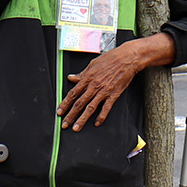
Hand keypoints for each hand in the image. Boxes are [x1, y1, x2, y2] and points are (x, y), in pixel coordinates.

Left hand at [57, 35, 174, 129]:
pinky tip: (96, 123)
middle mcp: (94, 86)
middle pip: (79, 103)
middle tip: (64, 124)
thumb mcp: (92, 64)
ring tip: (76, 127)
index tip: (60, 111)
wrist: (127, 58)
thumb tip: (72, 78)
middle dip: (70, 115)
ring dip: (82, 119)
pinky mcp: (113, 94)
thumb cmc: (111, 59)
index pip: (72, 94)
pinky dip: (101, 116)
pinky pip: (106, 108)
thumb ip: (82, 74)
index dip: (64, 104)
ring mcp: (103, 91)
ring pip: (90, 108)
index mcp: (87, 78)